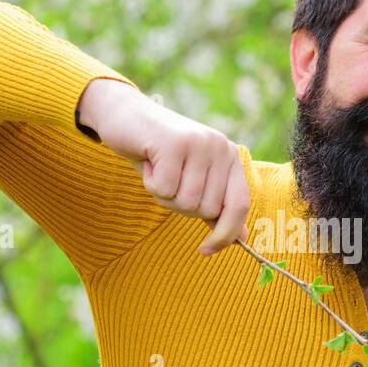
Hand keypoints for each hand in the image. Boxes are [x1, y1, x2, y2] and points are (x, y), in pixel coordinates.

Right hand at [78, 78, 250, 255]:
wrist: (125, 115)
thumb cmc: (159, 154)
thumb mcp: (191, 180)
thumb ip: (216, 206)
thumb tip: (242, 239)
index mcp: (230, 157)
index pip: (239, 206)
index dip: (225, 234)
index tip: (206, 251)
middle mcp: (221, 147)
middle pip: (207, 209)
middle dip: (180, 205)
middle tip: (168, 180)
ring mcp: (199, 144)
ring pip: (186, 202)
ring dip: (164, 195)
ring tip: (158, 170)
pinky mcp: (174, 143)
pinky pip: (164, 190)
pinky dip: (150, 183)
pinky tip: (148, 162)